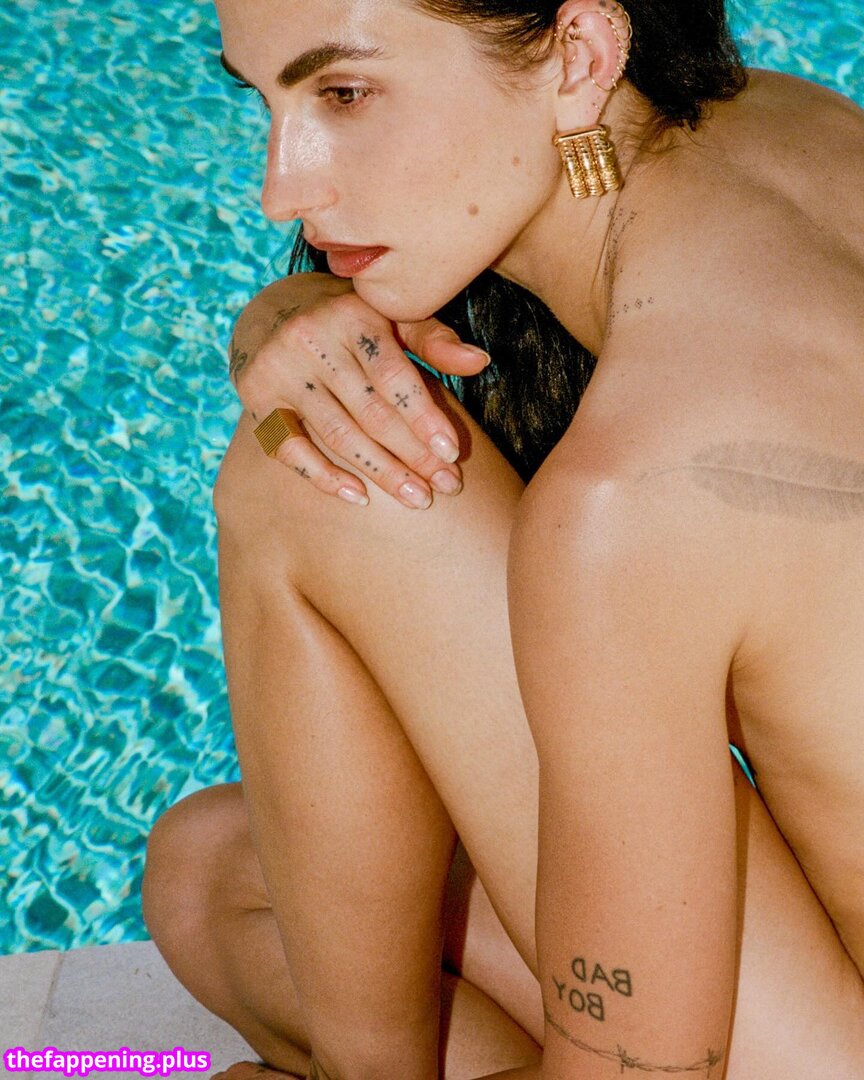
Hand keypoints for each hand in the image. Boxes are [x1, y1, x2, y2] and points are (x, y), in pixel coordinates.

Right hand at [230, 274, 489, 508]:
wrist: (272, 310)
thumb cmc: (350, 321)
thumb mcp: (391, 318)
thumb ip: (433, 341)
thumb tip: (480, 362)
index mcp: (351, 315)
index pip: (394, 377)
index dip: (425, 418)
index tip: (452, 454)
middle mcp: (310, 339)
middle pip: (371, 413)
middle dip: (412, 455)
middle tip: (445, 487)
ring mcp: (278, 370)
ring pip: (338, 436)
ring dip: (381, 473)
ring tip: (417, 498)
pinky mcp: (255, 397)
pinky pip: (290, 450)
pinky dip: (324, 477)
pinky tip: (359, 496)